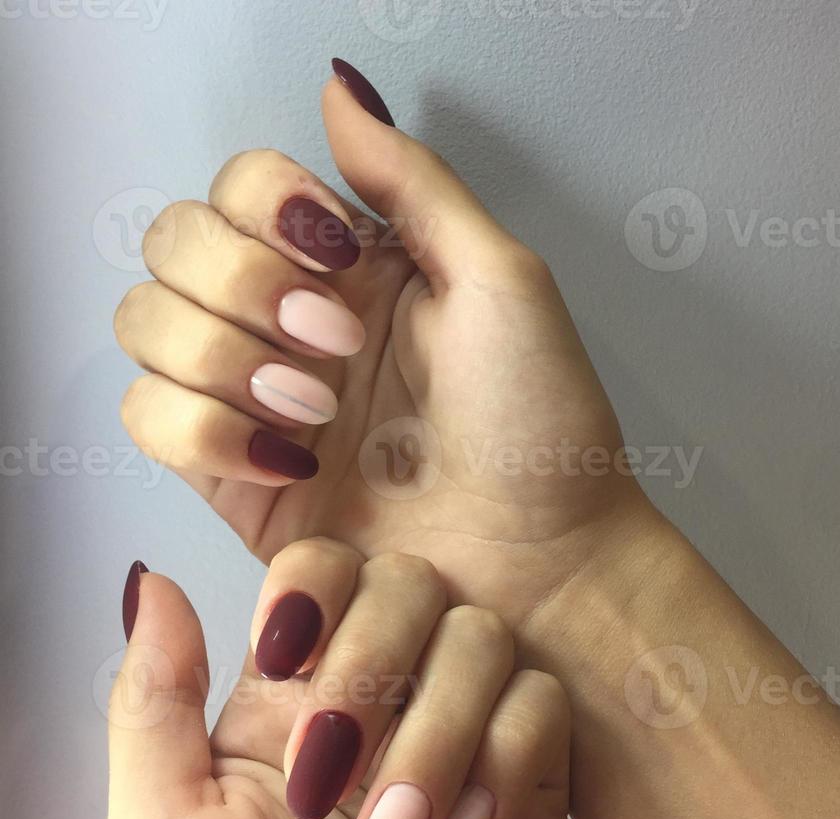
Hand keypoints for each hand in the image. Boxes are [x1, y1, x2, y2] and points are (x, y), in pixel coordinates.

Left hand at [103, 539, 570, 818]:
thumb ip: (153, 703)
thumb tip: (155, 585)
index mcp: (287, 703)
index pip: (322, 572)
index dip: (318, 590)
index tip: (291, 656)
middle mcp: (379, 706)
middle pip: (413, 587)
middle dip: (378, 670)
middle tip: (336, 775)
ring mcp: (458, 741)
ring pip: (484, 640)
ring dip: (440, 739)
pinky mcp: (529, 789)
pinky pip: (543, 710)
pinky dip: (504, 770)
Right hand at [113, 60, 651, 631]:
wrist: (541, 555)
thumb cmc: (541, 422)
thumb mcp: (499, 279)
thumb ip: (412, 182)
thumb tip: (337, 90)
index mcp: (350, 266)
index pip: (237, 187)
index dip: (266, 209)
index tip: (339, 259)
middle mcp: (291, 321)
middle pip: (173, 246)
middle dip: (244, 287)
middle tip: (337, 346)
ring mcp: (257, 398)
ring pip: (146, 326)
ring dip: (221, 357)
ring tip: (318, 410)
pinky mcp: (235, 476)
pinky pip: (150, 418)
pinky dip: (202, 428)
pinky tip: (288, 457)